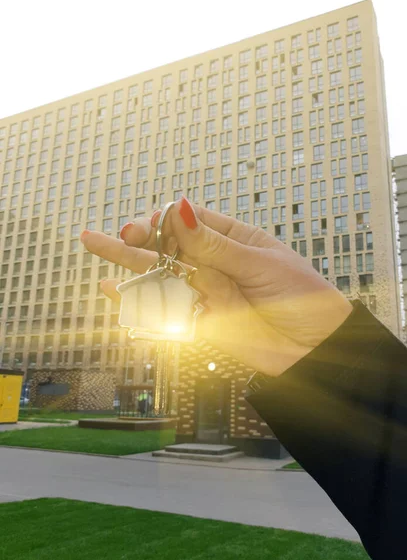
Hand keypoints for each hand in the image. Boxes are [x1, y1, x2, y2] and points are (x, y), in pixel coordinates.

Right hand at [81, 198, 351, 376]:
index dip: (166, 219)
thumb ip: (216, 246)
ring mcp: (205, 291)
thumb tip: (180, 211)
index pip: (189, 220)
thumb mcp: (261, 265)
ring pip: (160, 274)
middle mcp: (214, 263)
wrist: (316, 349)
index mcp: (232, 240)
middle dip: (139, 238)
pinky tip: (114, 289)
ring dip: (129, 263)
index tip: (151, 225)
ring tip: (94, 244)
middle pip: (167, 245)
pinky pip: (165, 309)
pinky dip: (139, 301)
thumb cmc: (303, 297)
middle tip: (115, 235)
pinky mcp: (201, 320)